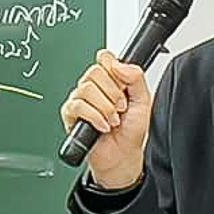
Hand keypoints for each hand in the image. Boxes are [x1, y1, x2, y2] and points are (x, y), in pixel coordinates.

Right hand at [59, 50, 152, 189]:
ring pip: (86, 89)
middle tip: (120, 107)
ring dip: (105, 107)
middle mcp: (92, 87)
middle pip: (94, 72)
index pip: (104, 59)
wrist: (122, 155)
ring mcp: (79, 100)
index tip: (124, 87)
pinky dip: (94, 117)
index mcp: (109, 80)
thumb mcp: (143, 100)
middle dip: (113, 93)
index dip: (115, 71)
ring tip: (113, 120)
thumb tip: (118, 63)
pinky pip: (77, 106)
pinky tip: (103, 126)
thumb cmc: (130, 131)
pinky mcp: (70, 115)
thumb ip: (135, 77)